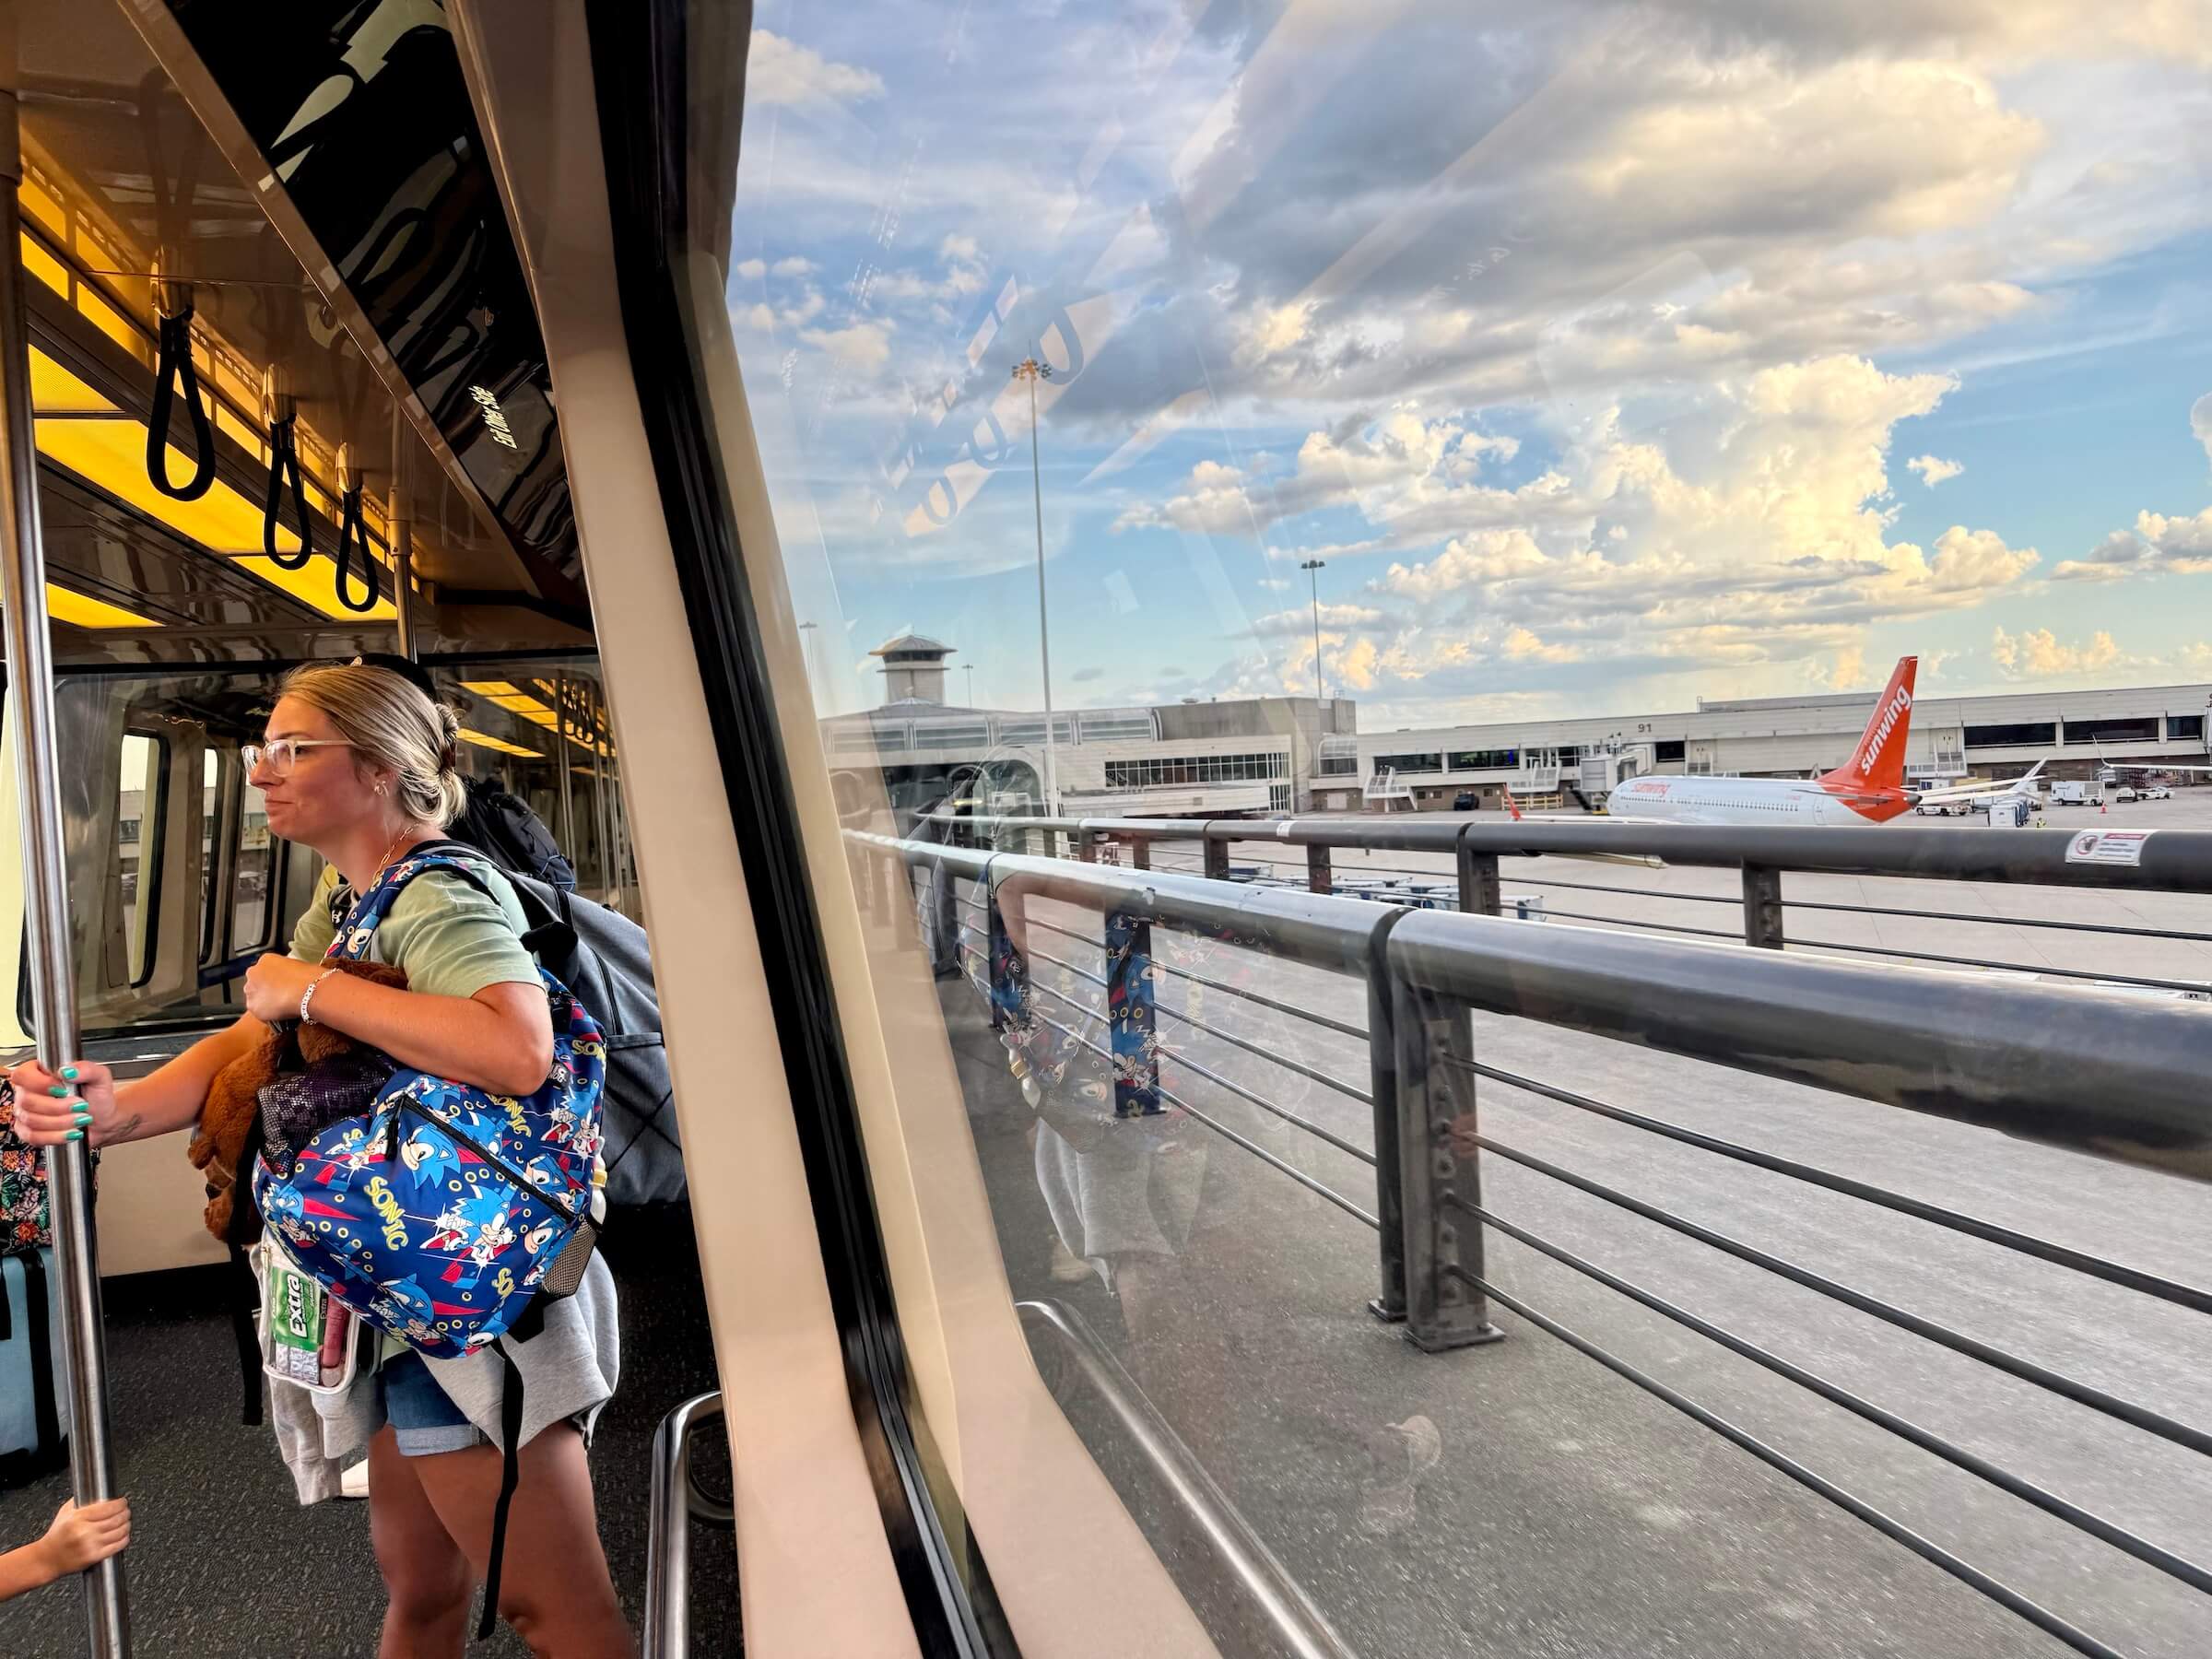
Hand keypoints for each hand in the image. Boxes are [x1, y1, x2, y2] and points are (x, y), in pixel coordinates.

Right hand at [4, 1057, 119, 1147]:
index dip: (41, 1084)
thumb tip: (67, 1070)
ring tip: (80, 1118)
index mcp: (39, 1073)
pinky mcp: (28, 1132)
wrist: (103, 1120)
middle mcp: (27, 1092)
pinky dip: (56, 1136)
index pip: (23, 1075)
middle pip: (28, 1101)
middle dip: (58, 1106)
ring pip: (32, 1120)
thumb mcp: (99, 1077)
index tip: (63, 1089)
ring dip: (61, 1122)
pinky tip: (71, 1132)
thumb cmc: (97, 1097)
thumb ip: (86, 1068)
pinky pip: (33, 1137)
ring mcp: (25, 1113)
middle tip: (80, 1105)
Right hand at [39, 1498, 130, 1574]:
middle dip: (125, 1513)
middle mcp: (84, 1531)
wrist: (46, 1558)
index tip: (123, 1502)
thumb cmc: (56, 1536)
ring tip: (126, 1522)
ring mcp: (90, 1545)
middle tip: (126, 1511)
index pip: (108, 1507)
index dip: (120, 1503)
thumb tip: (98, 1492)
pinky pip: (116, 1546)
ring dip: (126, 1526)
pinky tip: (124, 1535)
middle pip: (116, 1519)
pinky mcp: (93, 1557)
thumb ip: (82, 1502)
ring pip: (119, 1532)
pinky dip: (124, 1539)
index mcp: (78, 1518)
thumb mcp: (65, 1513)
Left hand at [242, 953, 318, 1025]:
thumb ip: (288, 970)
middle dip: (266, 988)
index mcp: (266, 959)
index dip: (275, 978)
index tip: (283, 983)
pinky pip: (258, 1011)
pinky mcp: (252, 1006)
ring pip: (255, 997)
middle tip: (282, 994)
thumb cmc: (310, 978)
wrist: (309, 992)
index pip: (265, 970)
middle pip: (256, 982)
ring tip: (283, 1004)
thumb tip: (291, 977)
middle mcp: (254, 972)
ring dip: (265, 1000)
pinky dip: (267, 1014)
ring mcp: (251, 989)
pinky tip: (280, 1012)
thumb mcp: (300, 965)